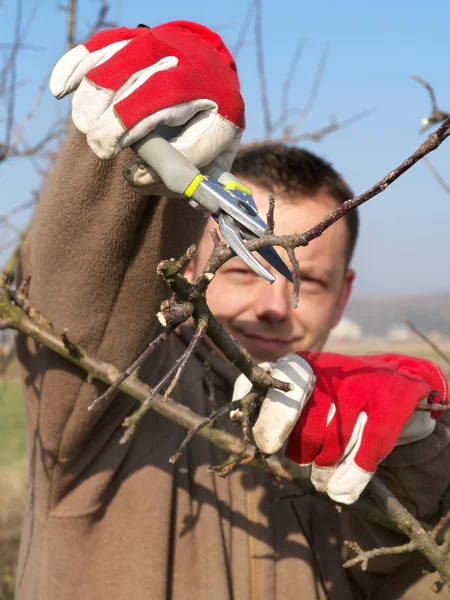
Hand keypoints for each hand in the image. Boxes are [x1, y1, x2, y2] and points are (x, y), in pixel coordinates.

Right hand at [50, 21, 243, 195]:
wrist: (213, 75)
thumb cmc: (208, 126)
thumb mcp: (211, 156)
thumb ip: (180, 173)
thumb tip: (135, 176)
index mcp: (223, 105)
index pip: (188, 129)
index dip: (153, 153)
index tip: (126, 166)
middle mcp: (196, 69)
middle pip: (151, 87)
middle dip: (117, 120)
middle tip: (99, 147)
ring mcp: (166, 47)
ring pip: (124, 62)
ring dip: (95, 96)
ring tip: (85, 126)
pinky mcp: (140, 38)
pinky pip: (104, 44)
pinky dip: (77, 65)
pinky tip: (62, 90)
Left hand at [232, 352, 447, 503]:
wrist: (394, 376)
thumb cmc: (336, 392)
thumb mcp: (306, 388)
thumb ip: (276, 405)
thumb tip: (251, 434)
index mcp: (304, 365)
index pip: (276, 389)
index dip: (269, 419)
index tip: (265, 446)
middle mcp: (332, 374)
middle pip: (307, 429)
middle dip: (300, 454)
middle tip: (299, 464)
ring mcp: (361, 389)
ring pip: (333, 447)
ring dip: (325, 469)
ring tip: (322, 477)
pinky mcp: (388, 406)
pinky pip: (365, 453)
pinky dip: (352, 478)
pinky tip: (342, 491)